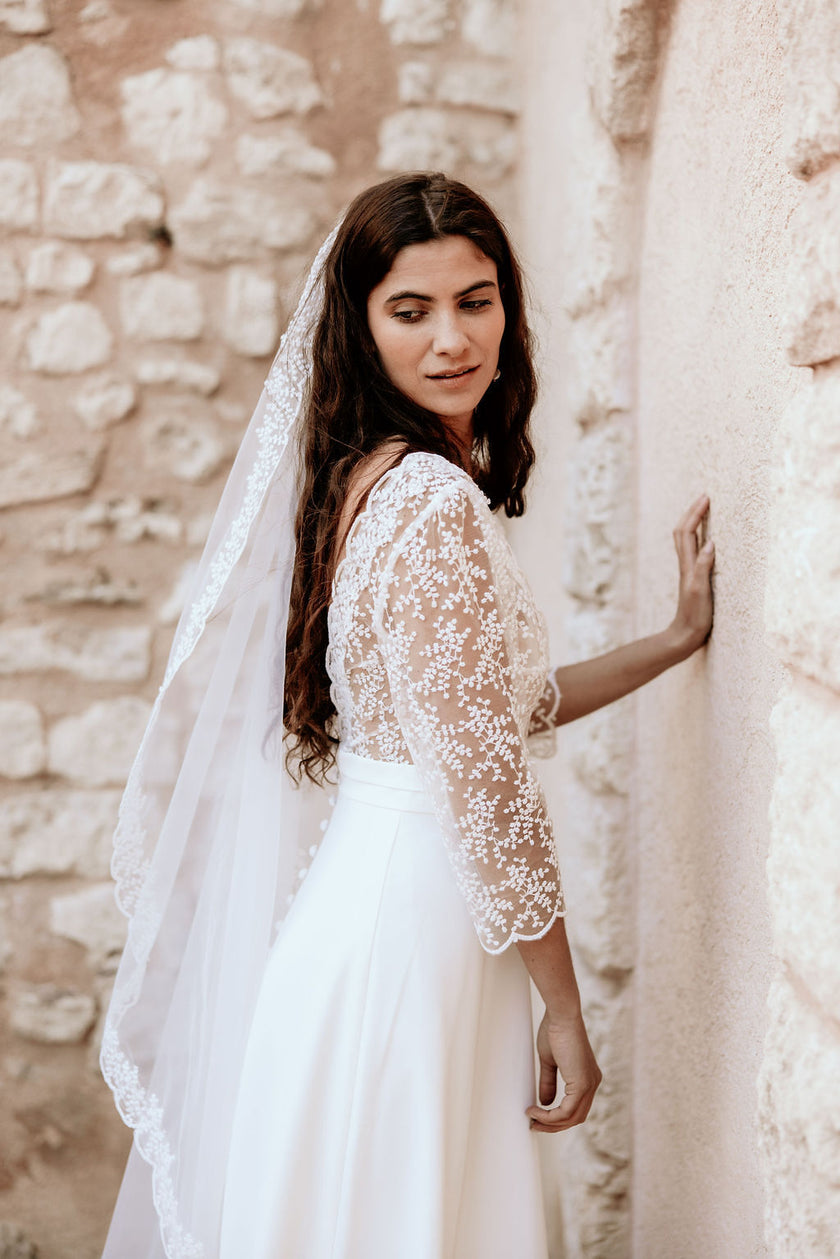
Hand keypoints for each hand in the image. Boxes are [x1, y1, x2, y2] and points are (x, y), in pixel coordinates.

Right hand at [525, 1011, 601, 1133]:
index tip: (538, 1116)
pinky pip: (567, 1111)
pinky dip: (550, 1116)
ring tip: (532, 1118)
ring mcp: (590, 1084)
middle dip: (553, 1125)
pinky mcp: (582, 1084)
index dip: (557, 1117)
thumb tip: (545, 1102)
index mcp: (587, 1077)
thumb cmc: (555, 1031)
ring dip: (550, 1123)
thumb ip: (549, 1082)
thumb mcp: (550, 1061)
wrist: (561, 1016)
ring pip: (572, 1118)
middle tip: (534, 1125)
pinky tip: (536, 1111)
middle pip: (575, 1117)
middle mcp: (593, 1083)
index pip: (576, 1108)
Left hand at [667, 494, 713, 658]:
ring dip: (694, 522)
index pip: (688, 532)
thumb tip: (710, 542)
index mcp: (687, 565)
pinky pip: (694, 551)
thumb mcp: (700, 591)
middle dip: (692, 512)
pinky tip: (708, 539)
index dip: (695, 513)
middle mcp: (686, 565)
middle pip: (683, 531)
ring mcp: (689, 572)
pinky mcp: (694, 579)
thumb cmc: (694, 616)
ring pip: (687, 540)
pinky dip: (699, 538)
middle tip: (705, 498)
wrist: (684, 636)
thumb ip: (703, 567)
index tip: (706, 497)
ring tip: (704, 510)